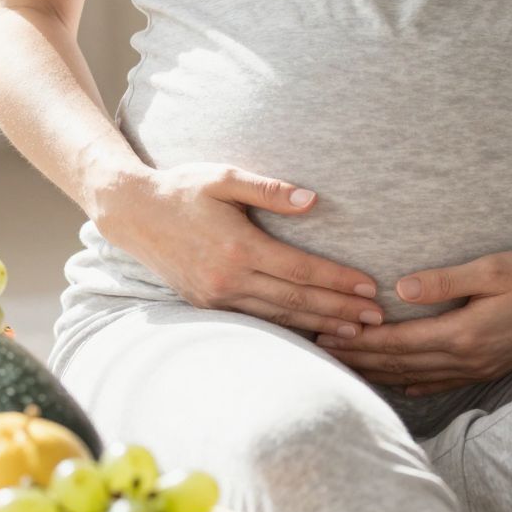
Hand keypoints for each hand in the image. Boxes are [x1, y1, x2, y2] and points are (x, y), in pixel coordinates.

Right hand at [90, 163, 383, 336]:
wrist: (133, 213)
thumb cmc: (183, 188)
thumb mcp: (224, 177)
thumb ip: (269, 189)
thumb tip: (312, 199)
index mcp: (239, 247)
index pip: (301, 270)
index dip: (338, 280)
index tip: (370, 287)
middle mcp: (228, 279)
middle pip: (296, 301)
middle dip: (340, 310)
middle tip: (378, 318)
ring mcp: (216, 298)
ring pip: (279, 318)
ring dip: (320, 326)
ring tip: (357, 332)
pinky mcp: (207, 306)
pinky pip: (258, 322)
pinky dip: (289, 330)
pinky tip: (313, 333)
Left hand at [313, 249, 511, 396]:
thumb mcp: (493, 269)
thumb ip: (446, 280)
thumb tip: (400, 288)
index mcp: (465, 333)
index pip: (399, 342)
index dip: (360, 340)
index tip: (326, 333)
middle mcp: (467, 359)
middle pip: (399, 365)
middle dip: (357, 358)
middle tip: (317, 350)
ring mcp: (478, 368)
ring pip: (414, 376)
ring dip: (377, 371)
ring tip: (343, 364)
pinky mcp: (486, 368)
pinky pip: (439, 382)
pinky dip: (409, 382)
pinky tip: (393, 381)